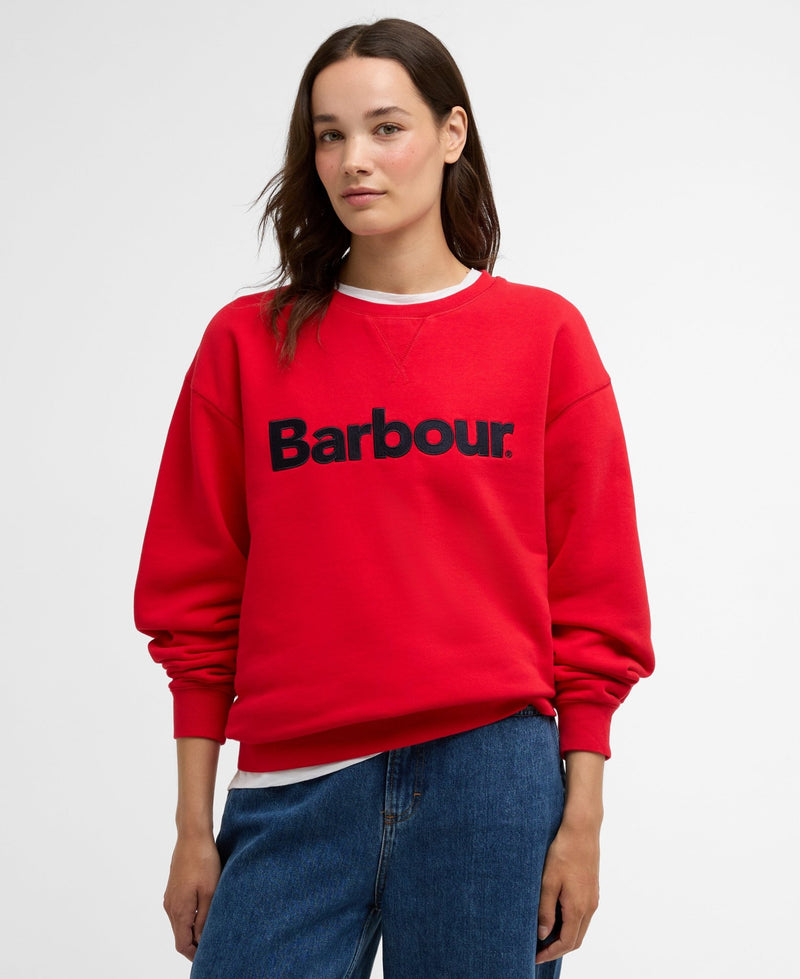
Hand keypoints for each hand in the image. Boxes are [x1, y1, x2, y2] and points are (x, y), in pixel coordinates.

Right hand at [163, 835, 220, 959]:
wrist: (192, 836)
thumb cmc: (203, 860)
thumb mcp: (210, 891)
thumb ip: (204, 918)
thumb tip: (200, 939)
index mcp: (179, 909)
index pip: (182, 944)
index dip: (194, 954)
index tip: (208, 957)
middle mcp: (170, 906)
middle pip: (179, 936)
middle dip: (194, 945)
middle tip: (212, 947)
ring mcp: (170, 897)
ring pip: (179, 924)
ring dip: (192, 931)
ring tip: (210, 932)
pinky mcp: (173, 889)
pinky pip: (179, 912)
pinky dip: (189, 919)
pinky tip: (203, 914)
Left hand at [535, 821, 599, 964]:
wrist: (582, 830)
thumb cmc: (563, 852)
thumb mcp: (548, 881)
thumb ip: (545, 910)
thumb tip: (544, 935)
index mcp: (578, 907)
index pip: (566, 942)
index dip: (551, 953)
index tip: (535, 957)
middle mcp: (589, 906)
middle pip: (576, 939)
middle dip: (558, 948)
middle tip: (538, 950)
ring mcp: (593, 898)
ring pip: (580, 928)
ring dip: (564, 936)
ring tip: (544, 934)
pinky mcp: (592, 889)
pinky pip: (583, 915)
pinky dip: (570, 923)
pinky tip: (555, 915)